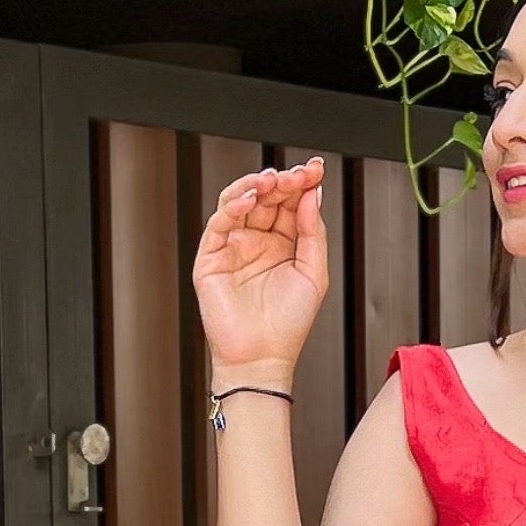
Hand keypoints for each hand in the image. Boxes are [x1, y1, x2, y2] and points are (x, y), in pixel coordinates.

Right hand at [192, 159, 327, 381]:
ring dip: (255, 186)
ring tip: (272, 179)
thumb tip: (312, 195)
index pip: (290, 202)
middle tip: (296, 174)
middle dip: (281, 181)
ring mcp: (232, 246)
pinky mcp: (211, 257)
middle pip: (267, 197)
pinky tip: (248, 199)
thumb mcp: (314, 272)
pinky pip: (219, 223)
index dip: (302, 183)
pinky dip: (232, 206)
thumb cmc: (289, 323)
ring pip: (239, 202)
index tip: (315, 168)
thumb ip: (313, 232)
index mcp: (283, 242)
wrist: (263, 357)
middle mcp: (257, 240)